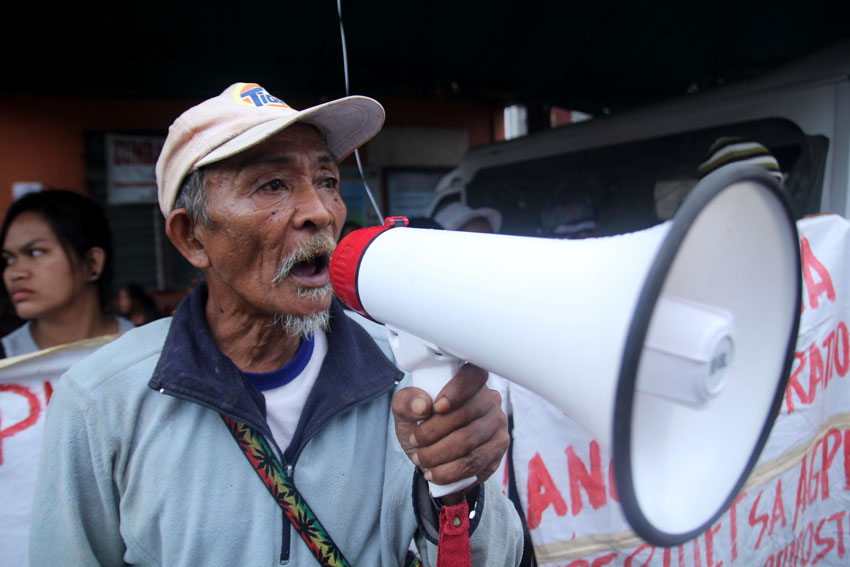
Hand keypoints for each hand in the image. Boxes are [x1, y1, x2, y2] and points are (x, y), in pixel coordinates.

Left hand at [392, 363, 509, 495]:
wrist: (434, 457)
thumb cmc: (422, 426)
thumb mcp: (406, 412)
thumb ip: (405, 402)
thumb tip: (421, 406)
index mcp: (469, 380)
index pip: (473, 375)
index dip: (457, 390)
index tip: (437, 407)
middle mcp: (489, 399)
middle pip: (465, 414)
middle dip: (433, 432)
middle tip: (415, 441)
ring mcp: (497, 423)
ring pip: (469, 441)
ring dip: (439, 454)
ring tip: (421, 458)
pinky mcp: (499, 448)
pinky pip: (476, 462)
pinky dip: (450, 471)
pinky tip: (434, 472)